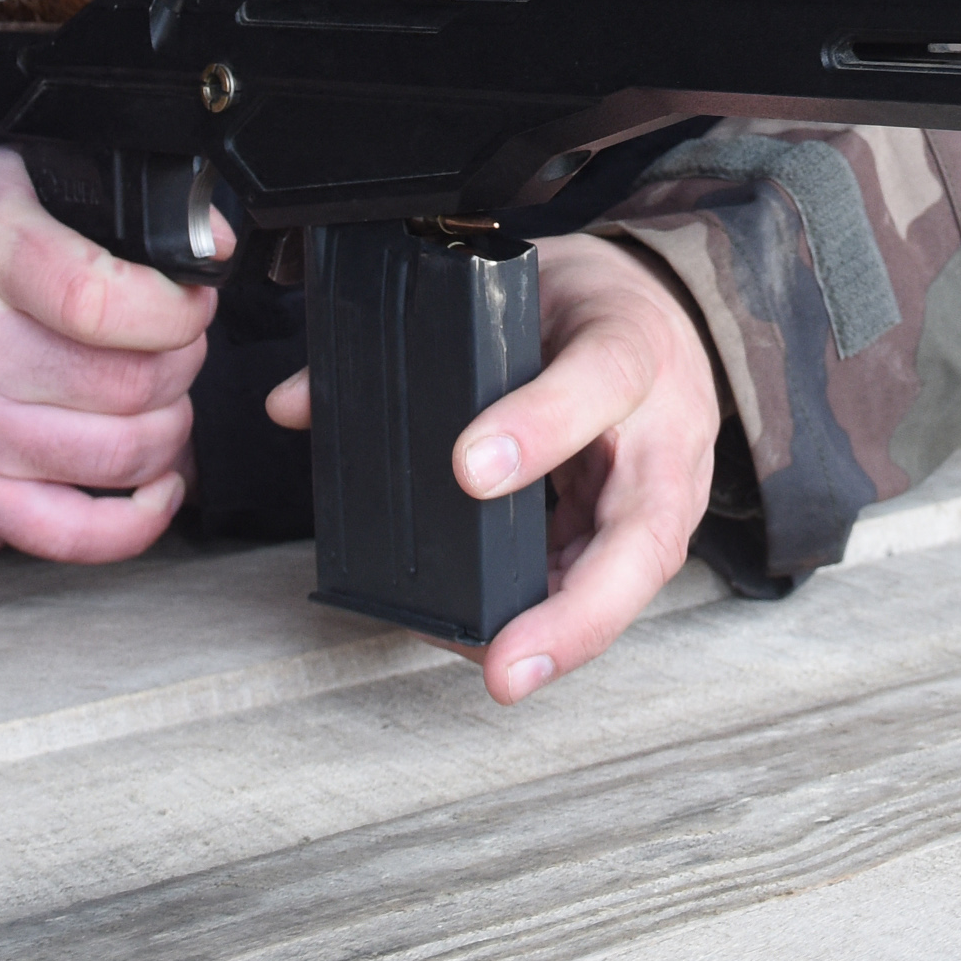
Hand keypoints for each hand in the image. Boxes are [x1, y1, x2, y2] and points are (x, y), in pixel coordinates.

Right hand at [0, 146, 218, 564]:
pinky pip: (70, 534)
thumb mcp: (7, 176)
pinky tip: (157, 485)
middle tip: (178, 343)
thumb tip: (207, 239)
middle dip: (184, 361)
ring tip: (161, 398)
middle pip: (129, 382)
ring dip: (170, 429)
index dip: (177, 307)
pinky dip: (134, 523)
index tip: (190, 299)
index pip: (104, 300)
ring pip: (118, 454)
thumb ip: (103, 195)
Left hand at [265, 232, 723, 702]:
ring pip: (631, 582)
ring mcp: (664, 494)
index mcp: (633, 348)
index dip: (539, 427)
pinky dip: (548, 622)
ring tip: (488, 669)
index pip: (602, 379)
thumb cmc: (587, 310)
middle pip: (646, 535)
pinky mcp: (643, 534)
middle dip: (576, 613)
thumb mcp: (514, 292)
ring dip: (560, 637)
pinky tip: (488, 642)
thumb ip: (409, 346)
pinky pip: (603, 587)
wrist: (667, 318)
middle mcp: (664, 433)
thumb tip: (294, 404)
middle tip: (503, 662)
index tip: (468, 470)